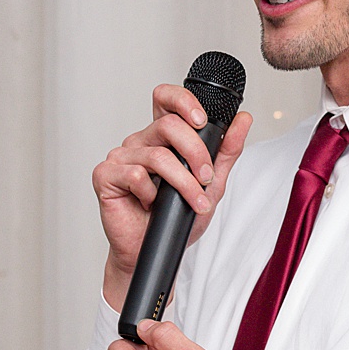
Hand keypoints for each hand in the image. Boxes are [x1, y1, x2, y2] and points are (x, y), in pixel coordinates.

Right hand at [96, 86, 251, 302]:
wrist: (152, 250)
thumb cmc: (175, 217)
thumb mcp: (212, 183)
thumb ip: (226, 151)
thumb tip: (243, 119)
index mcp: (161, 137)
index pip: (166, 99)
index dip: (183, 100)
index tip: (202, 120)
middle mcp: (140, 142)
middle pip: (169, 125)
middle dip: (196, 152)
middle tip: (207, 177)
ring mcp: (121, 157)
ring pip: (157, 155)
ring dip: (184, 182)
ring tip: (195, 201)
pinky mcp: (105, 176)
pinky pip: (134, 175)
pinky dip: (151, 193)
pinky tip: (152, 204)